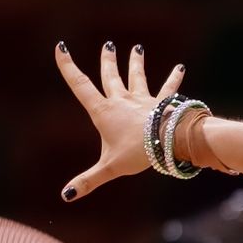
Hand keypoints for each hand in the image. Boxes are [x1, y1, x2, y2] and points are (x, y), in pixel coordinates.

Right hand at [55, 42, 184, 201]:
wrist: (166, 143)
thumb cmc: (137, 153)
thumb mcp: (109, 168)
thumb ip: (88, 181)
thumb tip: (67, 196)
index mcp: (104, 112)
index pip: (80, 85)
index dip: (68, 66)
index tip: (61, 48)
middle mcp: (121, 101)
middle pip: (110, 77)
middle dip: (107, 61)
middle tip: (108, 46)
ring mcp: (143, 101)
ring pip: (137, 77)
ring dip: (136, 63)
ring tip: (138, 48)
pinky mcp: (162, 105)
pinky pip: (169, 89)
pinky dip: (174, 78)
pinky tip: (181, 67)